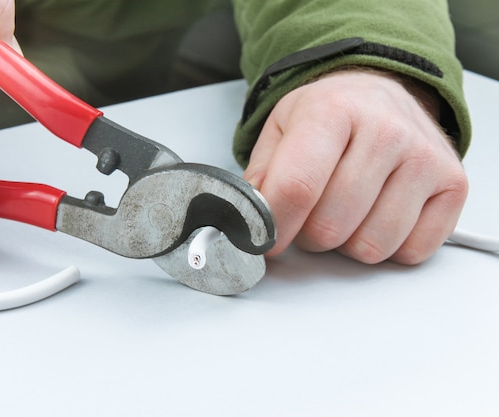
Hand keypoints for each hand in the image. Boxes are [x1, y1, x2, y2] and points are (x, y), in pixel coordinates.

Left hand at [244, 69, 467, 263]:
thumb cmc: (330, 113)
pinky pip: (410, 251)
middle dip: (308, 234)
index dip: (273, 227)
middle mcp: (386, 131)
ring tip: (345, 210)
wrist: (380, 92)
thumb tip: (250, 224)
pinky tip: (377, 214)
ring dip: (347, 243)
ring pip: (370, 246)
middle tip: (309, 213)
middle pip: (331, 226)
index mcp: (333, 111)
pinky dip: (387, 246)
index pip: (297, 188)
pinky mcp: (452, 185)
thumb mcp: (280, 128)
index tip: (264, 237)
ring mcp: (424, 159)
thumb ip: (260, 177)